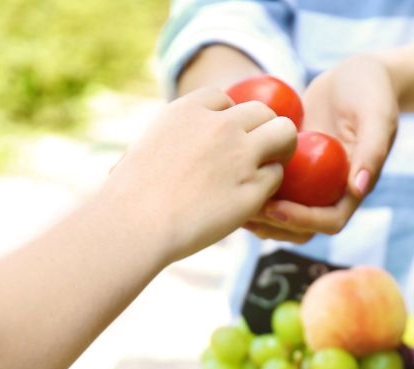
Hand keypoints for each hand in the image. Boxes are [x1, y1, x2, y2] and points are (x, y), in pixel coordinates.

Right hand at [104, 87, 296, 261]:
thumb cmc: (129, 195)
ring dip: (280, 150)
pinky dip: (268, 187)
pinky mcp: (253, 188)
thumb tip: (155, 152)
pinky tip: (252, 200)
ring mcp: (241, 155)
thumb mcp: (143, 149)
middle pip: (262, 111)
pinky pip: (276, 177)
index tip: (222, 139)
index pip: (224, 99)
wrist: (136, 223)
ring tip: (267, 170)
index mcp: (189, 110)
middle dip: (262, 130)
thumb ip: (166, 141)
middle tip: (257, 153)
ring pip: (284, 134)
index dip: (227, 119)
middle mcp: (221, 125)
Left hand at [242, 54, 398, 243]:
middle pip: (301, 227)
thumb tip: (357, 188)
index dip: (302, 221)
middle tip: (246, 210)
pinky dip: (251, 186)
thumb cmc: (371, 90)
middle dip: (274, 225)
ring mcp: (309, 181)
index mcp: (352, 188)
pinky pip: (269, 185)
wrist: (356, 74)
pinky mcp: (292, 166)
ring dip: (258, 214)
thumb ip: (373, 149)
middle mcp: (329, 191)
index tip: (276, 208)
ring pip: (281, 212)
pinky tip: (228, 176)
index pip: (329, 222)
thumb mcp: (377, 114)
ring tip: (230, 199)